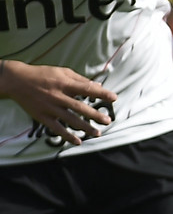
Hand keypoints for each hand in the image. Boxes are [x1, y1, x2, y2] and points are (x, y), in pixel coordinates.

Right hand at [0, 61, 114, 144]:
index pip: (87, 89)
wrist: (17, 81)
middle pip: (80, 107)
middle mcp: (58, 96)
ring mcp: (50, 108)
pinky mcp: (42, 117)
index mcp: (65, 84)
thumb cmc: (43, 74)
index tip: (114, 98)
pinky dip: (67, 136)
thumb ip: (80, 79)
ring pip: (70, 120)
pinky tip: (78, 141)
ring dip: (85, 127)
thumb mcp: (62, 71)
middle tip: (108, 120)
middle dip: (95, 115)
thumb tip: (97, 86)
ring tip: (97, 133)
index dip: (101, 93)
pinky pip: (57, 128)